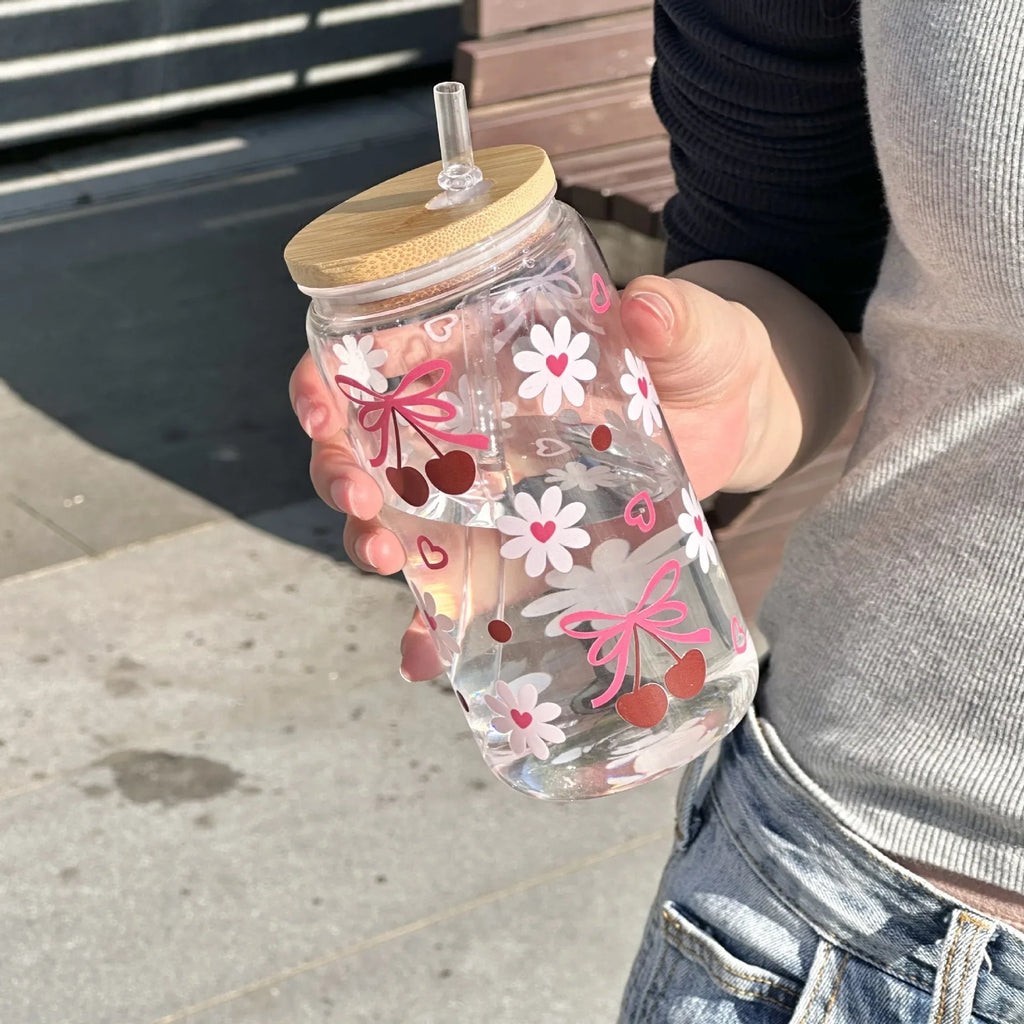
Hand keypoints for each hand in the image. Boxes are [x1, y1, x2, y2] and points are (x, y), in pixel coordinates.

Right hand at [289, 269, 805, 680]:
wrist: (733, 418)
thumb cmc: (701, 355)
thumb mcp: (691, 330)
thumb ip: (673, 319)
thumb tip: (644, 309)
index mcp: (479, 355)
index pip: (373, 360)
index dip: (325, 384)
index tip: (323, 414)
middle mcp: (464, 425)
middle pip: (364, 448)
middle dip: (340, 478)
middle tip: (365, 508)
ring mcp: (485, 490)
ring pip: (397, 519)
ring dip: (372, 545)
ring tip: (391, 570)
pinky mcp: (518, 545)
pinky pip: (458, 586)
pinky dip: (433, 624)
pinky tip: (427, 657)